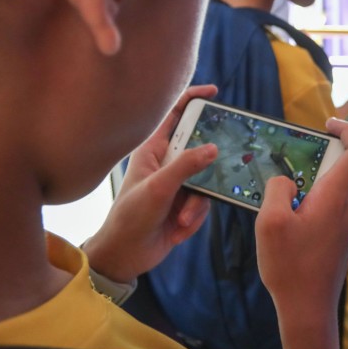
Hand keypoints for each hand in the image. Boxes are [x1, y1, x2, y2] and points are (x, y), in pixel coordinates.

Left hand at [82, 85, 219, 283]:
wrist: (126, 255)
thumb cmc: (131, 216)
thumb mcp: (159, 188)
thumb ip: (186, 166)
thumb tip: (213, 148)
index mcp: (152, 149)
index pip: (174, 114)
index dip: (193, 99)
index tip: (215, 93)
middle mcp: (167, 163)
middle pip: (199, 147)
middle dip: (208, 162)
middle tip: (221, 162)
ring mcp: (178, 183)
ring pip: (207, 179)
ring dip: (197, 202)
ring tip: (182, 217)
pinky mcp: (186, 204)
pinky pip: (206, 201)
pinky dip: (195, 216)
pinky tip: (179, 228)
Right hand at [255, 119, 347, 322]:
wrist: (309, 309)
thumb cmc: (290, 267)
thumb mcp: (270, 222)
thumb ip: (278, 189)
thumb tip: (287, 181)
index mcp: (337, 197)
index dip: (347, 129)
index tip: (327, 124)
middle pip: (345, 167)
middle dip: (320, 157)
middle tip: (290, 160)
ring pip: (336, 187)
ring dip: (314, 180)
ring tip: (284, 192)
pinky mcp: (342, 235)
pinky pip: (332, 205)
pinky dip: (315, 199)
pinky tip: (290, 215)